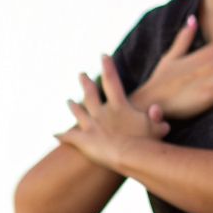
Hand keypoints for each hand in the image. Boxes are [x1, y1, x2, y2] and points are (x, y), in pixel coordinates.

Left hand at [54, 55, 170, 170]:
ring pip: (78, 112)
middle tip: (81, 74)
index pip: (113, 81)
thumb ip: (157, 117)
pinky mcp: (82, 141)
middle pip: (90, 94)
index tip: (103, 55)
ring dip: (73, 106)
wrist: (126, 156)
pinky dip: (62, 135)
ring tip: (68, 101)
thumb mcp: (157, 128)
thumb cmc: (144, 143)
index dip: (108, 67)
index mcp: (119, 106)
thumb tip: (156, 109)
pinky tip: (55, 134)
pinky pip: (69, 137)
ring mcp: (90, 126)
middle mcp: (101, 113)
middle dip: (86, 83)